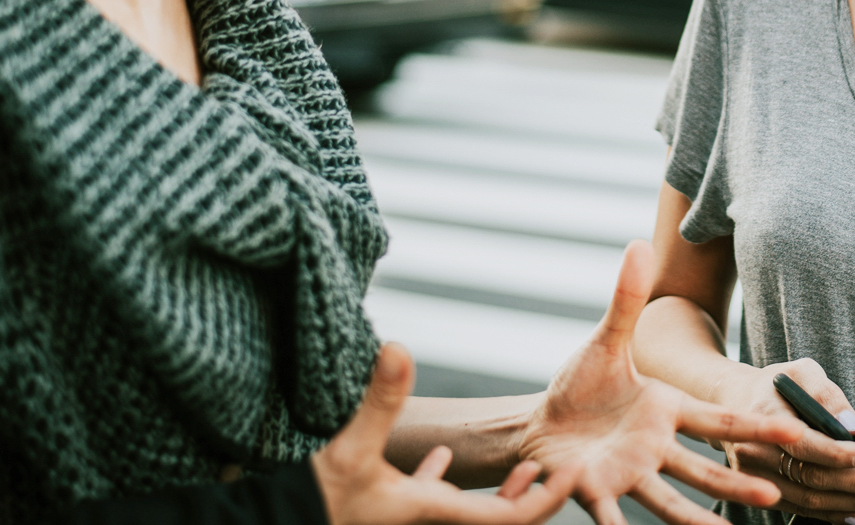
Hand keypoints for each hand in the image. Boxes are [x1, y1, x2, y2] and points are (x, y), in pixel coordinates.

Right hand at [313, 343, 576, 524]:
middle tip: (560, 469)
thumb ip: (379, 399)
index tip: (574, 475)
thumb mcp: (349, 446)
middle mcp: (429, 523)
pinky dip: (441, 483)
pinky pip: (425, 502)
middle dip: (530, 497)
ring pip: (463, 511)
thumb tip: (398, 347)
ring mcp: (408, 519)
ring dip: (495, 493)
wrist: (279, 523)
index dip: (546, 500)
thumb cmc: (316, 497)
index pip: (509, 520)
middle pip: (496, 520)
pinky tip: (436, 459)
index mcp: (434, 514)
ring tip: (523, 468)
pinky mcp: (384, 512)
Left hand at [519, 241, 804, 524]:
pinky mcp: (594, 492)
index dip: (757, 427)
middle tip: (776, 495)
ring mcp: (628, 473)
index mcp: (665, 411)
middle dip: (739, 484)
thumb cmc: (582, 386)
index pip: (718, 419)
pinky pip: (611, 517)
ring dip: (695, 520)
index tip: (797, 431)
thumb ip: (627, 299)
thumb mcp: (606, 340)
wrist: (539, 424)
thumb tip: (639, 244)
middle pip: (703, 468)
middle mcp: (654, 448)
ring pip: (668, 501)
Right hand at [711, 359, 854, 524]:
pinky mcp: (763, 493)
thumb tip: (853, 426)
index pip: (805, 444)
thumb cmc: (775, 386)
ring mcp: (755, 477)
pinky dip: (834, 515)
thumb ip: (826, 392)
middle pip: (812, 478)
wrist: (734, 404)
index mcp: (763, 415)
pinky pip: (802, 509)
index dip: (840, 454)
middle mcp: (755, 451)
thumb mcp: (800, 371)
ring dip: (854, 506)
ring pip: (810, 500)